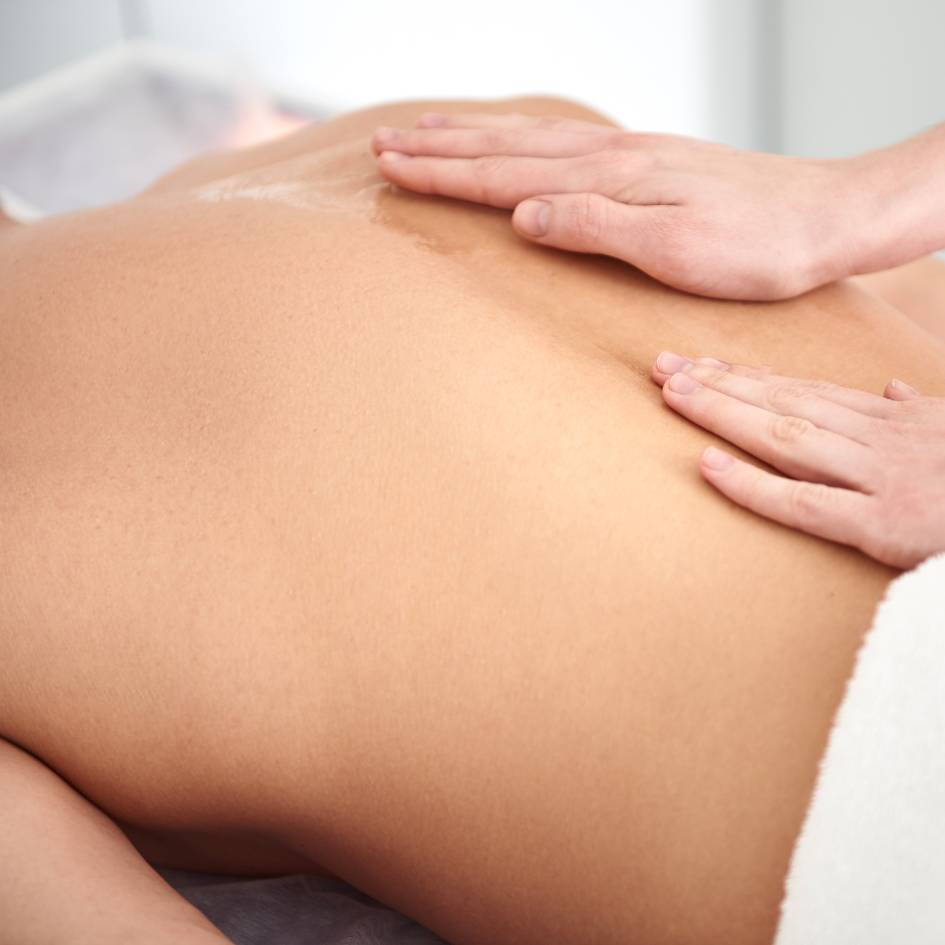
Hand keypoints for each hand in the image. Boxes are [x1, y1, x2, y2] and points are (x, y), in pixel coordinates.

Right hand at [371, 111, 866, 300]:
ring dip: (475, 134)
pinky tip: (519, 138)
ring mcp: (629, 154)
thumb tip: (521, 214)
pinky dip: (525, 136)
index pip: (503, 175)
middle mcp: (610, 156)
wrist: (826, 219)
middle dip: (441, 147)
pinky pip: (565, 141)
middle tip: (384, 142)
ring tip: (430, 129)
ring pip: (532, 138)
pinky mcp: (648, 161)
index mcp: (607, 179)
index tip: (389, 166)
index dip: (443, 172)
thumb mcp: (673, 250)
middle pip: (506, 146)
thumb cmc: (754, 247)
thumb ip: (593, 226)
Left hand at [650, 351, 944, 568]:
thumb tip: (891, 388)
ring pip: (786, 435)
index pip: (804, 391)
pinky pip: (806, 502)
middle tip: (662, 366)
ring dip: (725, 412)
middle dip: (719, 383)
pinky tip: (707, 464)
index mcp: (893, 421)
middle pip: (784, 402)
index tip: (699, 364)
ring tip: (672, 394)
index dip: (747, 377)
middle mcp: (879, 438)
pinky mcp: (885, 525)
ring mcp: (880, 477)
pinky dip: (753, 485)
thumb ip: (923, 410)